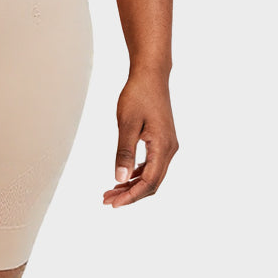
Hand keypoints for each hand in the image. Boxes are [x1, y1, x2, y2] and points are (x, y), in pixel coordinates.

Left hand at [102, 69, 177, 206]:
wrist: (151, 74)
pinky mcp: (163, 139)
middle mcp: (169, 149)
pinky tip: (124, 175)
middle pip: (152, 183)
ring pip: (152, 174)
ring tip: (111, 191)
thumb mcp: (127, 123)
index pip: (149, 183)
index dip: (130, 196)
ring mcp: (168, 145)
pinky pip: (152, 164)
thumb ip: (124, 151)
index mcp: (163, 148)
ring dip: (133, 184)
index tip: (112, 203)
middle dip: (130, 194)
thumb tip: (119, 179)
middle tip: (107, 200)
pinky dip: (138, 173)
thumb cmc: (138, 94)